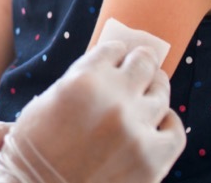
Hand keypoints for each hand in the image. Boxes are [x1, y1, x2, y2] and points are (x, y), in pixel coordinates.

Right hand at [0, 42, 184, 182]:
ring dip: (153, 90)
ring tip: (149, 92)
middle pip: (144, 64)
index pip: (114, 50)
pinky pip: (175, 131)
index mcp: (83, 81)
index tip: (119, 55)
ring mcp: (136, 131)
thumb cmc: (35, 149)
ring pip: (161, 95)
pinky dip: (168, 123)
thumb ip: (80, 79)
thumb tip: (109, 65)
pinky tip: (157, 122)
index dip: (116, 52)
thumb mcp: (47, 101)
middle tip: (142, 61)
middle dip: (141, 61)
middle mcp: (114, 101)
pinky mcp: (152, 160)